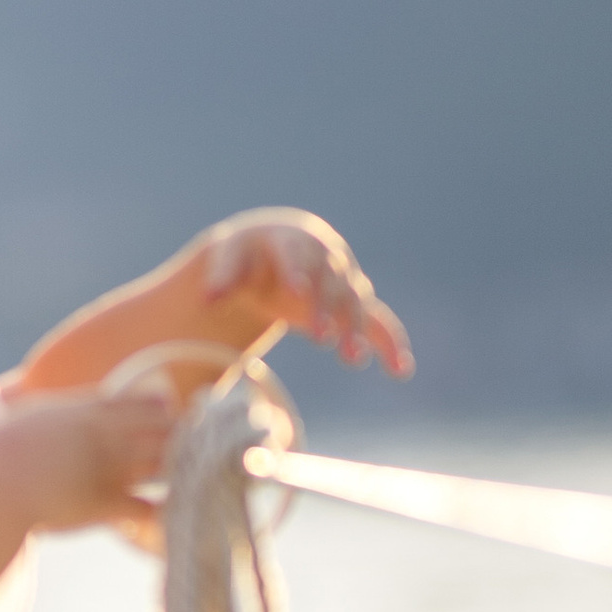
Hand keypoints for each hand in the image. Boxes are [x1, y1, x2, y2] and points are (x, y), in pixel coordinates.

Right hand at [0, 384, 174, 538]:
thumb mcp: (24, 416)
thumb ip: (45, 409)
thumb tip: (35, 396)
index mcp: (86, 412)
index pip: (138, 403)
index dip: (158, 407)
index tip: (169, 411)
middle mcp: (106, 436)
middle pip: (160, 429)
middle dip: (177, 436)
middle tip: (192, 443)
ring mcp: (109, 469)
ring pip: (162, 464)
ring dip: (176, 470)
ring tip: (189, 474)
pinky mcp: (107, 503)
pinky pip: (148, 507)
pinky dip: (161, 511)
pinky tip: (170, 513)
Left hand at [197, 209, 411, 374]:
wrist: (274, 247)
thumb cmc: (246, 253)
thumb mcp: (228, 256)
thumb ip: (221, 276)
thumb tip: (211, 298)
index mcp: (293, 240)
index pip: (296, 254)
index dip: (297, 271)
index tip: (295, 292)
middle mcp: (326, 258)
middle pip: (331, 283)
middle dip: (328, 309)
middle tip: (320, 337)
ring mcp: (343, 281)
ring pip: (355, 304)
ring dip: (355, 330)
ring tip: (351, 359)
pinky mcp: (353, 304)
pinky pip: (377, 323)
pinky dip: (390, 344)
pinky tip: (401, 370)